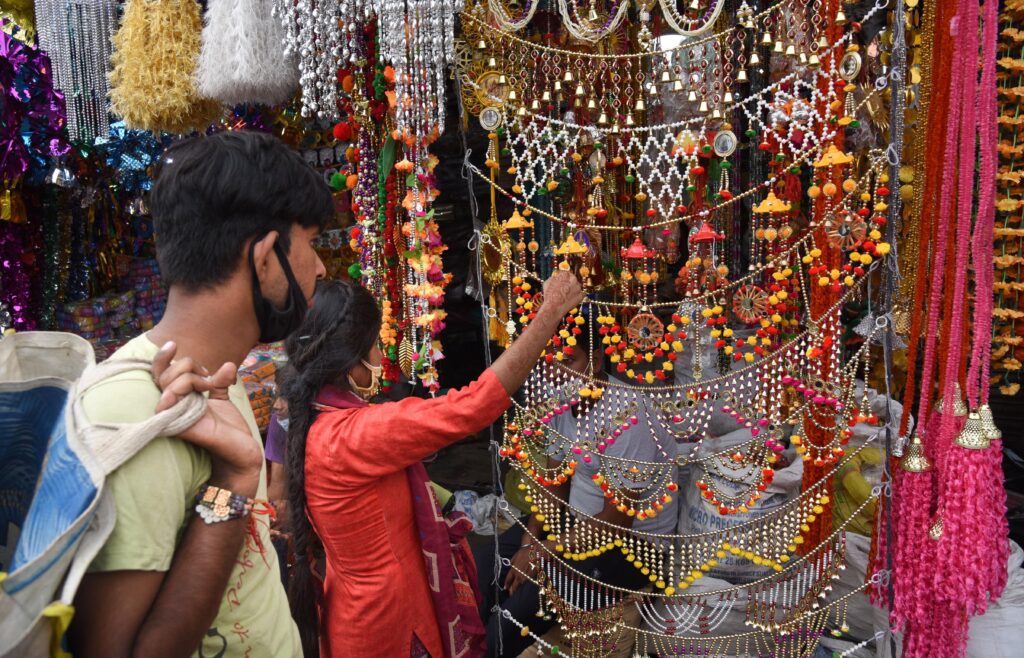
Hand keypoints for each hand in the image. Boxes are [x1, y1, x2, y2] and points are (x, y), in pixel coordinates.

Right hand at [153, 342, 261, 487]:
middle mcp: (172, 407)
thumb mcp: (223, 400)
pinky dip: (182, 392)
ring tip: (209, 386)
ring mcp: (173, 417)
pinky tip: (204, 389)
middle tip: (207, 376)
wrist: (242, 452)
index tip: (173, 344)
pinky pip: (171, 403)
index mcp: (179, 399)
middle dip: (187, 366)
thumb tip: (227, 365)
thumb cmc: (229, 429)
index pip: (160, 374)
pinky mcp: (179, 427)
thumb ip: (220, 382)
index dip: (162, 357)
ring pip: (169, 384)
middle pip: (164, 375)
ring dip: (192, 378)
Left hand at [504, 545, 535, 594]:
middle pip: (514, 586)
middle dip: (512, 590)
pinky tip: (524, 588)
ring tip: (516, 593)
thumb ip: (513, 562)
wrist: (537, 553)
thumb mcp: (516, 555)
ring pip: (520, 586)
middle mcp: (518, 575)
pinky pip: (526, 584)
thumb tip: (511, 565)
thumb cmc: (526, 552)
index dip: (506, 584)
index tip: (505, 588)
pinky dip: (524, 586)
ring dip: (518, 589)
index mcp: (513, 569)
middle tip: (510, 594)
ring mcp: (525, 577)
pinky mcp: (532, 578)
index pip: (508, 579)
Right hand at [541, 270, 583, 318]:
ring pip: (577, 286)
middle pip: (573, 279)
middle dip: (569, 283)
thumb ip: (553, 278)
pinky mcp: (581, 296)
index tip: (563, 280)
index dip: (563, 277)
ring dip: (573, 289)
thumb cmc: (549, 295)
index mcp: (565, 275)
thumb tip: (556, 277)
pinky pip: (580, 294)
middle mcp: (573, 279)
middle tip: (565, 288)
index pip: (566, 273)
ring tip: (567, 295)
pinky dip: (577, 296)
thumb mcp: (547, 283)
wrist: (554, 308)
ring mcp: (578, 288)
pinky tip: (571, 299)